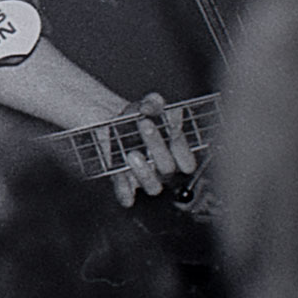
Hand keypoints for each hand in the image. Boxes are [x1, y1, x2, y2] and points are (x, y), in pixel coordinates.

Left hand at [107, 91, 196, 207]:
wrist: (110, 127)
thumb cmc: (136, 119)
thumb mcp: (144, 107)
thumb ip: (152, 103)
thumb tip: (154, 102)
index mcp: (174, 155)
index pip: (187, 162)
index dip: (182, 148)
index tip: (172, 128)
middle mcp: (162, 170)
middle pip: (168, 168)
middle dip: (157, 145)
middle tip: (144, 123)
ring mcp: (144, 178)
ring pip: (153, 187)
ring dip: (144, 172)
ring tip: (132, 153)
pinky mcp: (124, 184)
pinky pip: (127, 195)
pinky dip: (124, 189)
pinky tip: (119, 174)